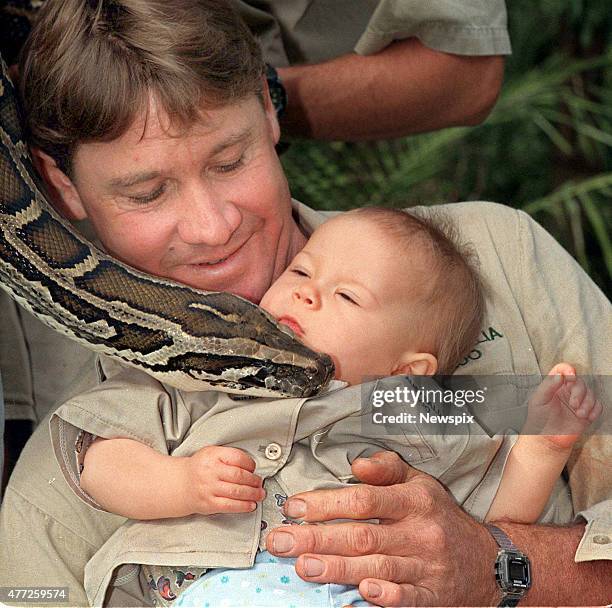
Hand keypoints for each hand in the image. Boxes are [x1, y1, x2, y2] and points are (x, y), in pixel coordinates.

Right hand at [184, 446, 264, 514]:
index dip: (250, 464)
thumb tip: (251, 466)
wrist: (180, 483)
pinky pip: (230, 506)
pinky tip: (251, 505)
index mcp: (213, 455)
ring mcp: (209, 489)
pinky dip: (243, 506)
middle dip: (254, 481)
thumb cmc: (200, 467)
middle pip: (239, 476)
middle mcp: (210, 471)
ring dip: (252, 494)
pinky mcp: (209, 504)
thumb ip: (230, 456)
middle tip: (260, 482)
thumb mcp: (212, 453)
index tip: (254, 468)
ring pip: (236, 492)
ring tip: (260, 494)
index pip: (237, 458)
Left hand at [266, 451, 499, 606]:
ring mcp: (427, 567)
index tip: (295, 507)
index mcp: (415, 500)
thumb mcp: (420, 481)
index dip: (327, 503)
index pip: (364, 500)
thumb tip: (357, 464)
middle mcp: (421, 532)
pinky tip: (358, 595)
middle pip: (362, 536)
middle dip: (317, 538)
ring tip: (302, 566)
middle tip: (281, 542)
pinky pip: (406, 599)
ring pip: (377, 567)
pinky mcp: (433, 596)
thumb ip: (387, 468)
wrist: (485, 560)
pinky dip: (383, 598)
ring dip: (336, 569)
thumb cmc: (440, 515)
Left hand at [525, 363, 601, 448]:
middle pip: (580, 382)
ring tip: (579, 414)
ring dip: (587, 403)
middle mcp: (567, 391)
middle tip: (573, 405)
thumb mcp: (538, 400)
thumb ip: (548, 386)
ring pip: (591, 393)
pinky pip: (598, 406)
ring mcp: (578, 402)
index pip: (563, 370)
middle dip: (579, 392)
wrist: (546, 438)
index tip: (571, 376)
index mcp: (554, 385)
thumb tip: (560, 375)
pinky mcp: (586, 413)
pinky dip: (595, 410)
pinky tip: (587, 417)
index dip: (568, 370)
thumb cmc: (539, 418)